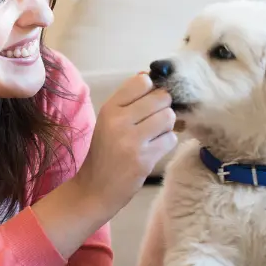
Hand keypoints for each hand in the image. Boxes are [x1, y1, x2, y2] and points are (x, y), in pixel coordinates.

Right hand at [75, 73, 176, 210]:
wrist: (95, 189)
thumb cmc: (104, 152)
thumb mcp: (108, 121)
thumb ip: (127, 100)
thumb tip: (148, 76)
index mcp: (109, 108)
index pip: (142, 81)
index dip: (152, 90)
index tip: (149, 102)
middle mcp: (119, 121)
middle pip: (161, 98)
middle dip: (163, 108)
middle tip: (155, 121)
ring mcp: (132, 140)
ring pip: (169, 117)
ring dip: (167, 126)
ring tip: (154, 135)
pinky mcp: (144, 159)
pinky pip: (171, 139)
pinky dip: (167, 143)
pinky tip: (154, 149)